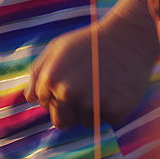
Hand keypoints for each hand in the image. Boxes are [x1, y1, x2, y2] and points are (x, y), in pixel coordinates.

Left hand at [25, 15, 158, 129]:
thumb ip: (39, 72)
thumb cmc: (91, 42)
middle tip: (87, 85)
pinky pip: (106, 120)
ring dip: (92, 108)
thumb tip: (29, 98)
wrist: (129, 36)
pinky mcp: (114, 111)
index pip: (44, 102)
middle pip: (61, 121)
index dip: (58, 90)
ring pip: (85, 122)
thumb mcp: (59, 48)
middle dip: (71, 109)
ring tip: (103, 82)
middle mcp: (69, 93)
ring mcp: (92, 103)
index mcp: (51, 79)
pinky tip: (116, 86)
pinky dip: (112, 107)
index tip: (73, 74)